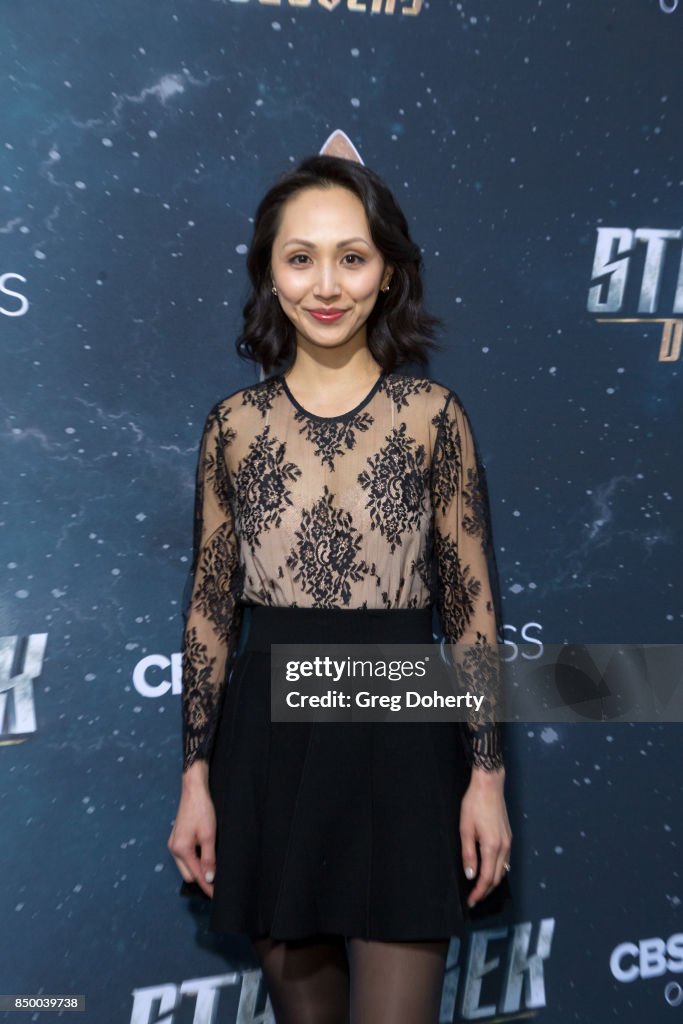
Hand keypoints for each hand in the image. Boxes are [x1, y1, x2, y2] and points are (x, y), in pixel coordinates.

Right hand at [167, 761, 216, 897]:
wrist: (194, 790)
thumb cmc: (202, 810)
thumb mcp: (209, 835)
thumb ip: (209, 858)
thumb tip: (209, 879)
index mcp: (181, 850)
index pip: (196, 875)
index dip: (207, 886)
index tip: (216, 896)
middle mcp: (174, 849)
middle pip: (188, 874)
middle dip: (201, 879)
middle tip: (217, 882)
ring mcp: (173, 843)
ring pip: (186, 866)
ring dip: (198, 869)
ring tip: (213, 869)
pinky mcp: (177, 838)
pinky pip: (185, 856)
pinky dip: (194, 860)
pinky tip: (204, 857)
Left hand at [459, 767, 511, 908]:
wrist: (489, 786)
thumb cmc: (474, 804)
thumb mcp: (466, 829)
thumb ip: (468, 854)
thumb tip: (470, 875)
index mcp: (492, 846)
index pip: (486, 878)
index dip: (479, 892)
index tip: (471, 901)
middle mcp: (503, 847)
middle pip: (497, 878)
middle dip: (486, 891)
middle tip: (474, 898)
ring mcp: (508, 842)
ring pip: (503, 870)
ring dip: (492, 882)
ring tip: (480, 888)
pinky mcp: (508, 837)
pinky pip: (505, 861)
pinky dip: (498, 871)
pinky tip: (490, 871)